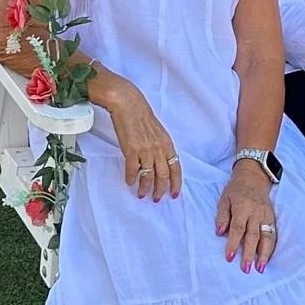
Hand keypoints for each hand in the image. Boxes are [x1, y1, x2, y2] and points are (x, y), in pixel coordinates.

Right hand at [107, 78, 180, 201]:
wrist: (128, 105)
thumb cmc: (142, 116)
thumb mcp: (158, 132)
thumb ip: (160, 147)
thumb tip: (159, 162)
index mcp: (167, 144)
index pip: (176, 168)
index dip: (176, 183)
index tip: (174, 194)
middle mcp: (159, 149)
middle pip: (164, 175)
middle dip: (161, 190)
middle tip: (156, 199)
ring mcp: (145, 150)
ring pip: (148, 176)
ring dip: (145, 188)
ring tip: (142, 194)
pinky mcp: (131, 150)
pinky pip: (132, 170)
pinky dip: (131, 178)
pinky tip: (129, 182)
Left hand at [215, 162, 276, 271]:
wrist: (254, 177)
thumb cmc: (236, 190)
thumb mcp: (224, 199)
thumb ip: (222, 216)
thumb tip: (219, 233)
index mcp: (243, 207)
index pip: (238, 228)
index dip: (234, 243)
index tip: (230, 257)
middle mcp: (256, 213)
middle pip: (254, 236)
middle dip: (250, 253)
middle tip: (246, 268)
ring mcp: (266, 216)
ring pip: (267, 237)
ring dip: (264, 254)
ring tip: (260, 268)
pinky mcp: (272, 218)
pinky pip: (273, 235)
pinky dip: (271, 248)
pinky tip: (267, 259)